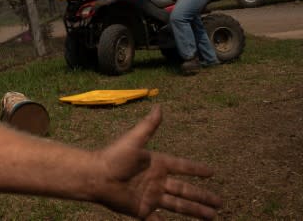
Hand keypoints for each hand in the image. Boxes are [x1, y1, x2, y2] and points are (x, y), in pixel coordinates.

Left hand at [93, 106, 221, 218]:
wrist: (96, 177)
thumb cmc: (113, 157)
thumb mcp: (133, 140)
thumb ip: (148, 126)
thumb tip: (159, 107)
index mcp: (156, 163)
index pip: (182, 167)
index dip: (196, 170)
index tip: (212, 172)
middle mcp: (156, 181)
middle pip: (185, 190)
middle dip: (203, 196)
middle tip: (220, 203)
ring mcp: (150, 196)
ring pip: (179, 206)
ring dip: (196, 211)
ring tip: (213, 217)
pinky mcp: (142, 210)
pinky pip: (158, 220)